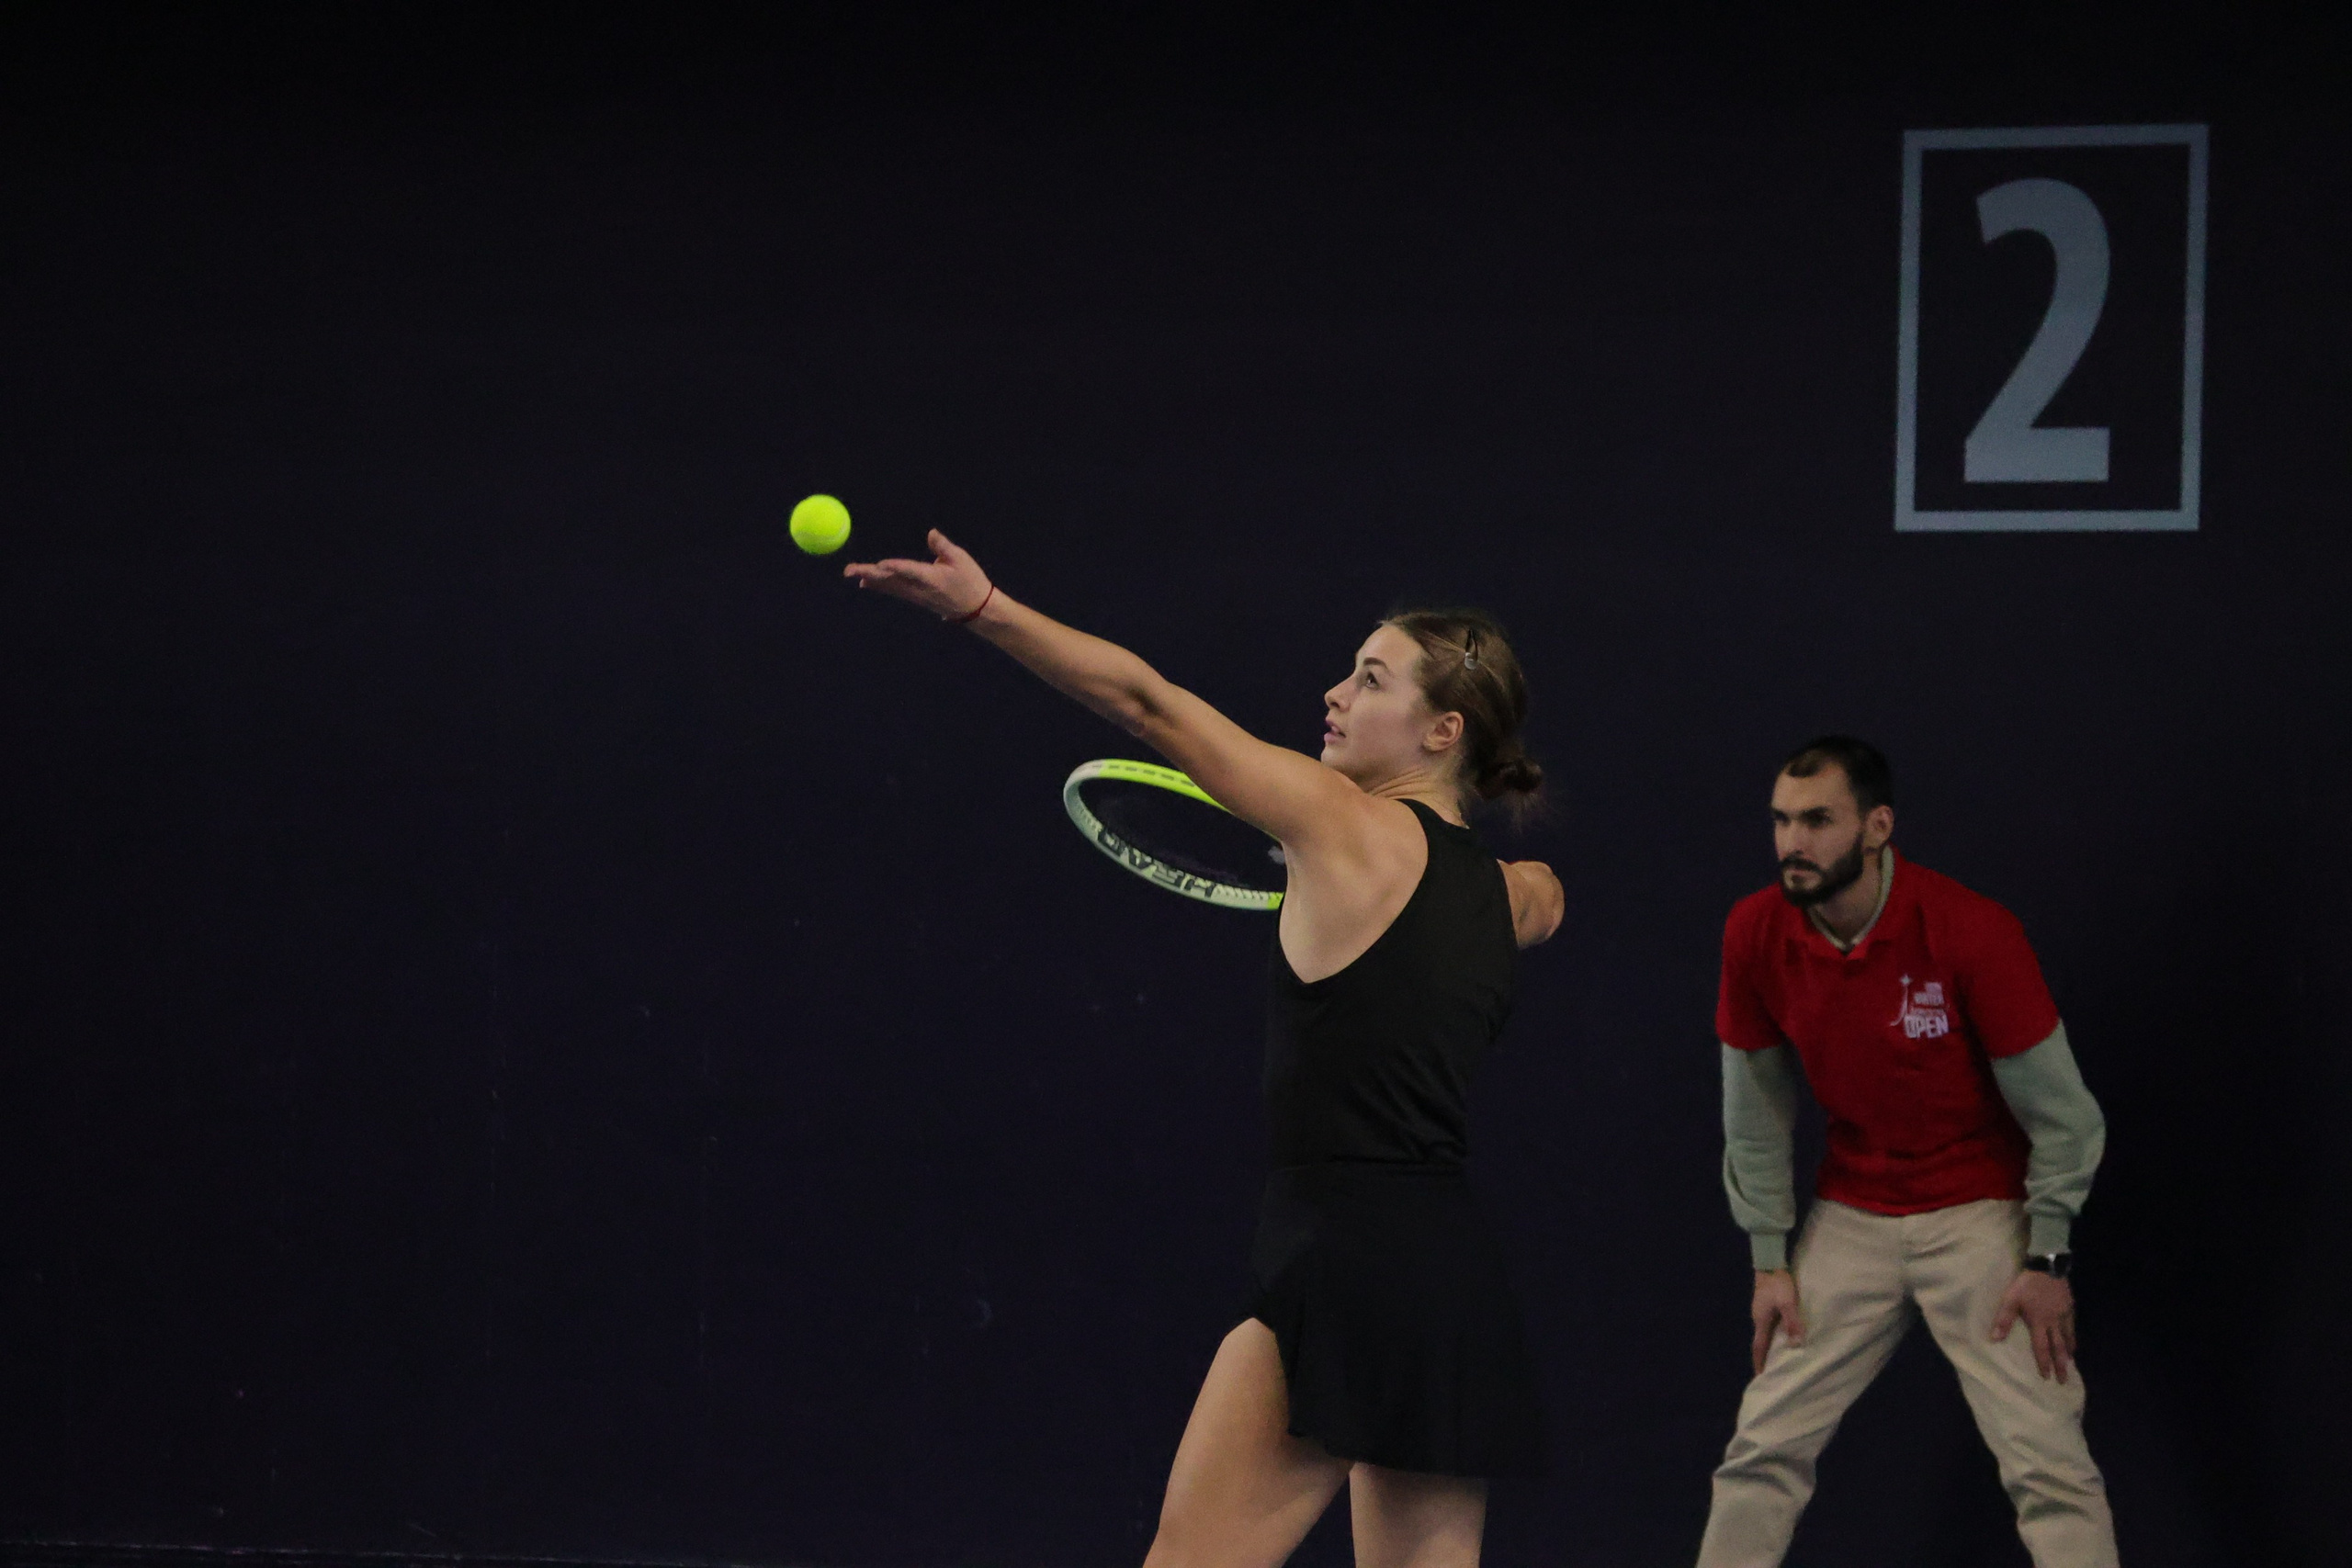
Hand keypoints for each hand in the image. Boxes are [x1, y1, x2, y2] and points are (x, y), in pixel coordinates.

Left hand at [842, 529, 993, 620]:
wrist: (976, 610)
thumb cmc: (970, 581)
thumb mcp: (961, 560)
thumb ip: (943, 547)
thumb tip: (930, 533)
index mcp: (932, 578)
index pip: (911, 571)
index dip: (896, 567)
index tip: (881, 564)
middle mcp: (920, 589)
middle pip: (891, 581)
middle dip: (869, 574)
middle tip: (849, 570)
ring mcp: (916, 596)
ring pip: (889, 587)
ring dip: (869, 579)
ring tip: (852, 573)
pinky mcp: (915, 598)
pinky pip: (893, 591)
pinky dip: (879, 586)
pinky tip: (865, 583)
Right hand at [1750, 1269, 1802, 1374]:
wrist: (1769, 1262)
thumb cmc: (1777, 1283)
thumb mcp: (1787, 1303)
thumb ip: (1792, 1322)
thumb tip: (1796, 1344)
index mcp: (1761, 1320)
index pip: (1758, 1346)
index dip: (1759, 1361)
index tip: (1760, 1376)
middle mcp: (1758, 1318)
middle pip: (1760, 1341)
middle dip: (1764, 1356)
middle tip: (1771, 1370)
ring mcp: (1761, 1310)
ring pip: (1765, 1333)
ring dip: (1769, 1345)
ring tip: (1778, 1356)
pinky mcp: (1766, 1304)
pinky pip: (1769, 1325)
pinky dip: (1774, 1335)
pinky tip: (1782, 1335)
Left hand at [1991, 1269, 2077, 1382]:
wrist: (2047, 1267)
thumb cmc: (2027, 1284)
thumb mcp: (2011, 1300)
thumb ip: (2004, 1319)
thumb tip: (1995, 1339)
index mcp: (2039, 1322)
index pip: (2041, 1347)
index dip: (2043, 1363)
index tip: (2047, 1377)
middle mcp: (2054, 1322)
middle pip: (2058, 1347)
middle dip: (2060, 1365)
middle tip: (2063, 1380)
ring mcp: (2064, 1315)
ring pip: (2068, 1338)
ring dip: (2068, 1352)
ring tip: (2070, 1363)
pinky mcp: (2070, 1307)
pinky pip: (2072, 1327)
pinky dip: (2073, 1337)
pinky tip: (2073, 1342)